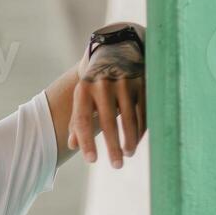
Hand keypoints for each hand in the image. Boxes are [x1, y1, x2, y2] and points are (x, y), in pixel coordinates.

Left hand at [68, 22, 145, 169]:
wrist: (116, 47)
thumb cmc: (96, 80)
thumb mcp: (83, 95)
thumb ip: (77, 120)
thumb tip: (72, 146)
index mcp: (83, 90)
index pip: (82, 120)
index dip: (86, 141)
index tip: (92, 161)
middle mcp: (102, 85)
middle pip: (108, 122)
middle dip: (113, 147)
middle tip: (116, 166)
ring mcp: (124, 82)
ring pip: (129, 118)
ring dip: (130, 140)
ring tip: (127, 154)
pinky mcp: (142, 81)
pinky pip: (143, 110)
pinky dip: (142, 128)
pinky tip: (138, 140)